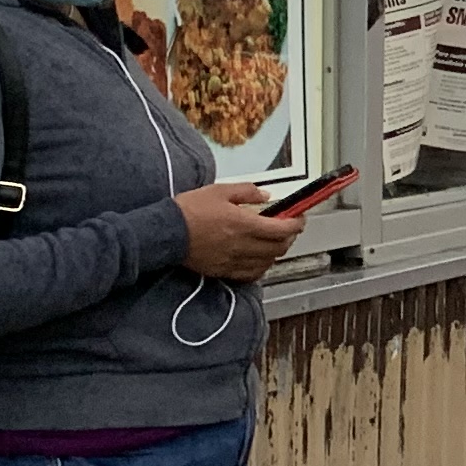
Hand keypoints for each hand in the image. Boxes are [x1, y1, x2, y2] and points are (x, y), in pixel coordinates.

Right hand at [176, 181, 303, 283]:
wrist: (165, 232)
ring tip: (274, 242)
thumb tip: (266, 196)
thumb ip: (247, 192)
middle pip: (279, 248)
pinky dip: (260, 267)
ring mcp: (233, 261)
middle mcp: (242, 245)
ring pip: (267, 263)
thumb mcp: (220, 190)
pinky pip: (250, 275)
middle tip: (288, 228)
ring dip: (276, 253)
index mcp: (244, 224)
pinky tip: (259, 259)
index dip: (296, 224)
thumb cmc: (190, 209)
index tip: (299, 218)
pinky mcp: (222, 271)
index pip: (282, 229)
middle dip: (289, 238)